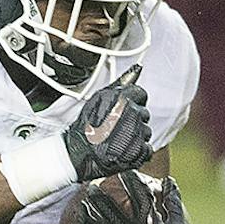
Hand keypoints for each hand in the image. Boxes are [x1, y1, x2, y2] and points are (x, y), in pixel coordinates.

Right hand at [62, 65, 150, 180]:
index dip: (132, 103)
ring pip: (146, 132)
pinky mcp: (139, 151)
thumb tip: (137, 69)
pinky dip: (137, 152)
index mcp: (124, 98)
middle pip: (143, 114)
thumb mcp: (99, 98)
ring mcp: (137, 133)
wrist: (78, 154)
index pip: (141, 95)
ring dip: (135, 137)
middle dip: (133, 120)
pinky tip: (122, 150)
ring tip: (117, 140)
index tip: (123, 111)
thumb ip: (121, 83)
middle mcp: (132, 114)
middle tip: (116, 127)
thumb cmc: (85, 128)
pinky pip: (146, 149)